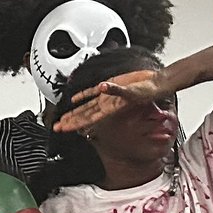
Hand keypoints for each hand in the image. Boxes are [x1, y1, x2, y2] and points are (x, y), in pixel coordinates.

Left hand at [52, 67, 173, 134]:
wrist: (155, 84)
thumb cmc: (147, 91)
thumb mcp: (130, 91)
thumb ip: (115, 90)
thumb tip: (101, 87)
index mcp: (109, 108)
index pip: (87, 119)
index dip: (74, 124)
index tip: (63, 129)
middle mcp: (105, 105)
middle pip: (83, 116)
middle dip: (69, 122)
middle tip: (56, 128)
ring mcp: (105, 97)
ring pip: (85, 107)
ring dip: (74, 112)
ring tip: (62, 119)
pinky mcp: (109, 86)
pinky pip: (92, 92)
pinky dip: (82, 95)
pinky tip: (74, 99)